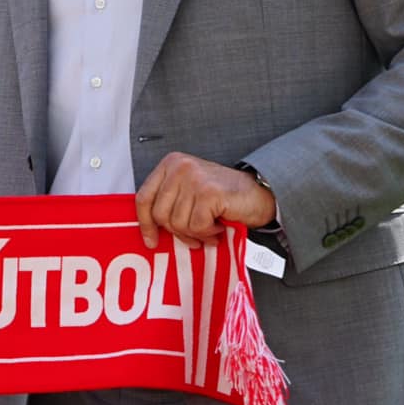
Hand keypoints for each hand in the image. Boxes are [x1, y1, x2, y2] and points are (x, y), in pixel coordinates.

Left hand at [134, 152, 276, 248]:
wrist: (259, 195)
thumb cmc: (222, 197)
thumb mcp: (188, 193)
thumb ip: (169, 203)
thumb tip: (150, 231)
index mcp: (170, 164)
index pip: (144, 198)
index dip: (145, 223)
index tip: (151, 240)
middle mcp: (179, 167)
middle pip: (160, 215)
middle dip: (178, 231)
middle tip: (196, 234)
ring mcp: (194, 178)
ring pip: (178, 223)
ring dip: (196, 233)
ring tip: (210, 227)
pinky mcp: (209, 193)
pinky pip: (196, 226)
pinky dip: (208, 232)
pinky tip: (218, 225)